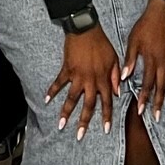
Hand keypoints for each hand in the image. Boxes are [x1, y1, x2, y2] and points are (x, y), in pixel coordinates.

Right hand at [47, 22, 120, 138]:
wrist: (85, 28)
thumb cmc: (102, 42)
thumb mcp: (114, 58)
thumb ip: (116, 76)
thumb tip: (118, 92)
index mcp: (103, 78)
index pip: (107, 101)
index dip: (107, 116)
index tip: (106, 130)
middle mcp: (91, 80)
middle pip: (88, 105)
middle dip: (84, 122)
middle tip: (80, 136)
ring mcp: (77, 76)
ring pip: (71, 98)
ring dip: (66, 112)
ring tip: (61, 125)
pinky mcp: (67, 69)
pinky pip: (58, 83)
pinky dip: (52, 91)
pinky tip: (46, 100)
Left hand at [123, 0, 164, 121]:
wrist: (160, 12)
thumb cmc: (145, 25)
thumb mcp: (133, 41)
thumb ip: (129, 60)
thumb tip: (124, 76)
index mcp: (150, 60)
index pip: (146, 83)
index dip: (143, 98)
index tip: (141, 110)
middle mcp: (163, 62)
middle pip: (162, 87)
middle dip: (159, 103)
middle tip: (158, 116)